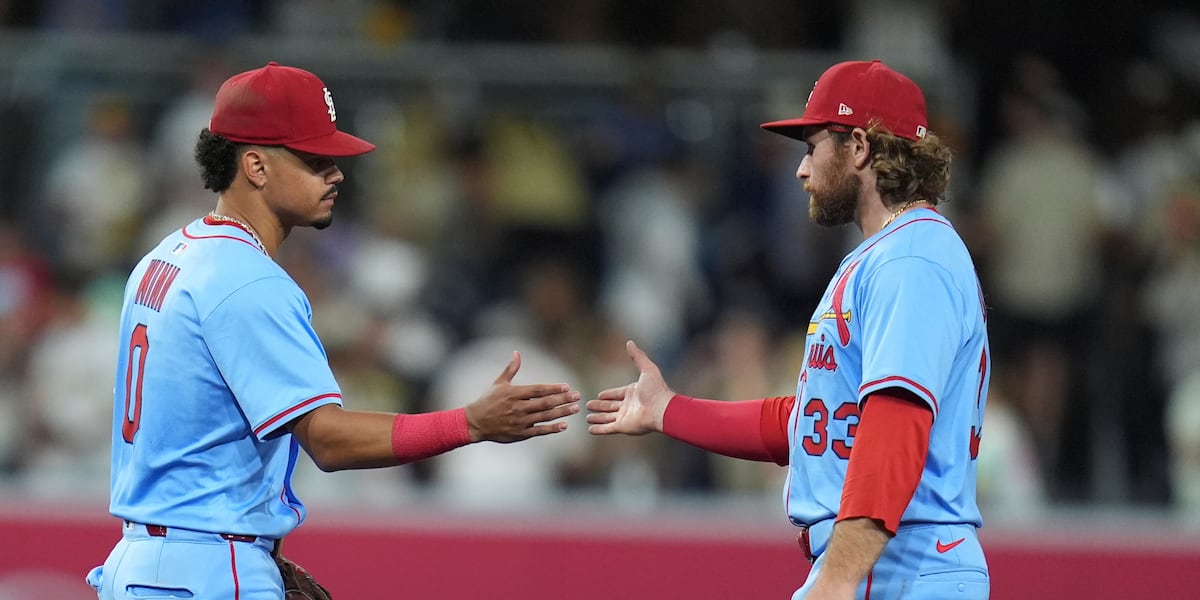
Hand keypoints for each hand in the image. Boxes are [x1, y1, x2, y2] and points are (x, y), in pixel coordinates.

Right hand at [465, 351, 580, 442]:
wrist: (475, 423)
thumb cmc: (488, 401)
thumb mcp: (499, 383)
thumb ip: (511, 369)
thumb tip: (517, 353)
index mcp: (514, 393)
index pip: (537, 390)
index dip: (553, 388)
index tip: (566, 386)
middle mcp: (518, 408)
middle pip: (545, 403)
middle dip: (562, 399)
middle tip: (577, 396)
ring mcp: (520, 422)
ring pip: (545, 417)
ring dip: (561, 412)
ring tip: (575, 409)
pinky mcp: (520, 434)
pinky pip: (539, 431)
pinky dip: (552, 429)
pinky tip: (564, 425)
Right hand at [586, 340, 673, 435]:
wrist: (662, 409)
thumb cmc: (656, 389)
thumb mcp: (647, 368)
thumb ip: (637, 356)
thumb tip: (630, 342)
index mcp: (633, 393)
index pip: (617, 394)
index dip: (608, 394)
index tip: (599, 395)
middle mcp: (628, 405)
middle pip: (610, 406)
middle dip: (599, 406)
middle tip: (588, 405)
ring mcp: (625, 417)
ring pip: (607, 418)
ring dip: (597, 418)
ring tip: (587, 416)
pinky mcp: (623, 427)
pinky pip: (608, 428)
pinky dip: (599, 429)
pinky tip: (590, 429)